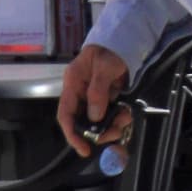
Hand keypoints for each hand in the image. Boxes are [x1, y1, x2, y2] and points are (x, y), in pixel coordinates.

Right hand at [58, 42, 129, 156]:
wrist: (122, 42)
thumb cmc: (109, 50)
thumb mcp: (104, 67)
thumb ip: (98, 91)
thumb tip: (94, 116)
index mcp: (73, 83)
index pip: (66, 113)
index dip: (71, 133)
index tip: (83, 148)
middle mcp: (80, 92)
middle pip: (82, 121)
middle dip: (97, 132)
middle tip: (113, 134)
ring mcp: (92, 96)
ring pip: (97, 120)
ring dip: (111, 125)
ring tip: (124, 121)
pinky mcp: (105, 98)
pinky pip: (108, 115)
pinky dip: (117, 118)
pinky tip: (126, 116)